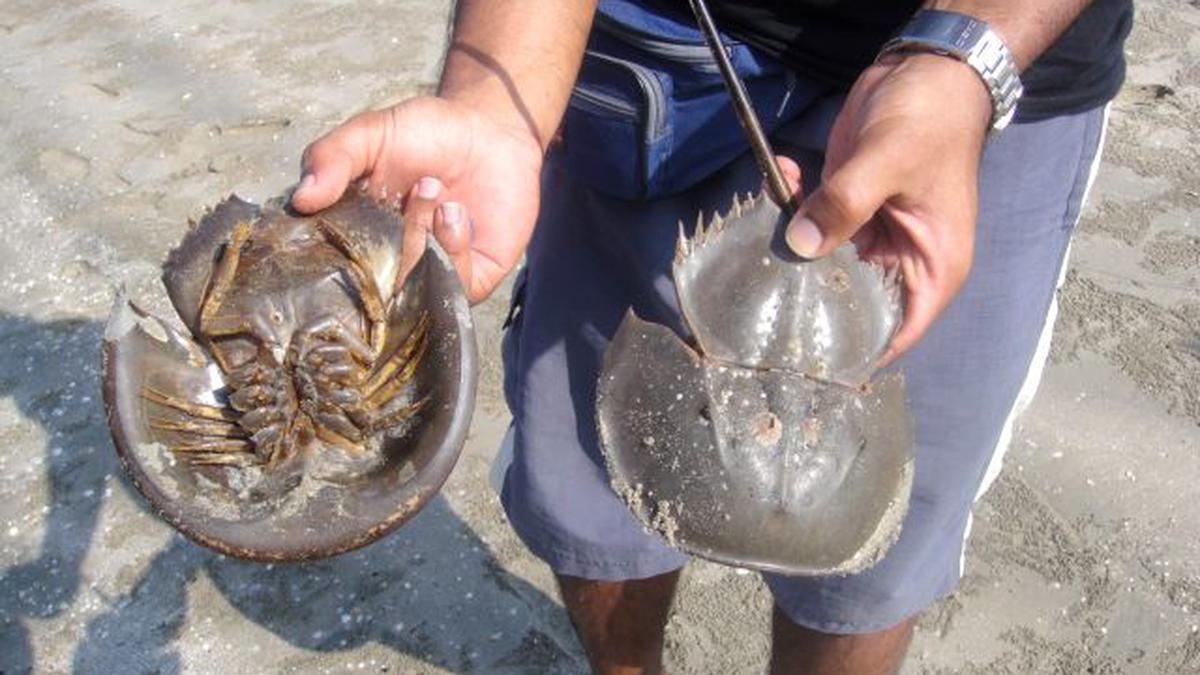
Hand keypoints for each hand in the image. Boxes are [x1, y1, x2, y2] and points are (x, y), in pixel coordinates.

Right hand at [292, 96, 543, 303]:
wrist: (490, 131)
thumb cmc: (424, 134)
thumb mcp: (369, 135)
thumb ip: (332, 158)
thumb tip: (300, 200)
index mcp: (357, 239)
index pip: (331, 272)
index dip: (332, 254)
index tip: (345, 215)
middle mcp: (391, 267)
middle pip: (374, 286)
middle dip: (393, 235)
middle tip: (418, 184)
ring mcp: (431, 276)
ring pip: (414, 289)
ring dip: (421, 237)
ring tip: (435, 189)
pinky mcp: (473, 279)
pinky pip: (456, 290)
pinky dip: (453, 251)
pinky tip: (456, 212)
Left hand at [782, 53, 991, 363]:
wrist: (929, 71)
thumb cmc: (930, 122)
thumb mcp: (888, 162)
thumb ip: (845, 204)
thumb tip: (801, 246)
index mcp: (931, 269)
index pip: (894, 334)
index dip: (856, 354)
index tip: (807, 361)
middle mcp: (901, 263)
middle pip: (850, 305)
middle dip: (808, 301)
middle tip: (761, 302)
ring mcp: (871, 237)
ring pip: (822, 263)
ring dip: (793, 246)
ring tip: (762, 230)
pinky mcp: (847, 209)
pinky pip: (813, 221)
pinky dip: (792, 203)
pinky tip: (780, 175)